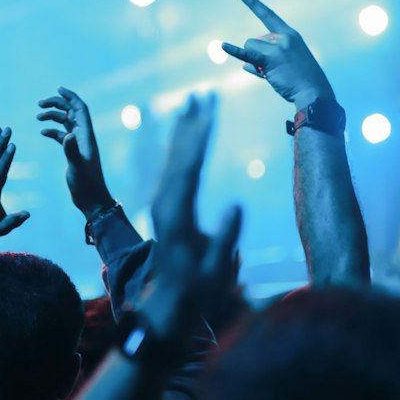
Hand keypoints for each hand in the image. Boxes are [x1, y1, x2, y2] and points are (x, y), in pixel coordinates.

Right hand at [36, 87, 113, 219]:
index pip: (80, 109)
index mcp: (86, 136)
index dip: (71, 97)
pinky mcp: (72, 152)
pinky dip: (52, 130)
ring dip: (52, 116)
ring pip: (65, 122)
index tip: (58, 88)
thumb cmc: (86, 184)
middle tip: (39, 104)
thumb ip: (71, 150)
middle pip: (71, 112)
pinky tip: (42, 132)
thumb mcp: (77, 167)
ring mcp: (77, 144)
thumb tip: (67, 135)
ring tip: (37, 116)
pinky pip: (61, 135)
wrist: (91, 199)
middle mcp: (83, 137)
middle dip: (57, 104)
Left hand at [138, 94, 242, 343]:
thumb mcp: (216, 269)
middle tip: (202, 93)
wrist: (168, 305)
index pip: (190, 166)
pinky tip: (186, 136)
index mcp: (177, 214)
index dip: (201, 136)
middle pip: (179, 155)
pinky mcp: (165, 207)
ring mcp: (163, 204)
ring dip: (185, 130)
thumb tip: (236, 204)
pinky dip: (181, 148)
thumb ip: (226, 238)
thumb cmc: (197, 291)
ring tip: (194, 103)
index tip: (210, 110)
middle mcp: (165, 203)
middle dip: (193, 123)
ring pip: (173, 159)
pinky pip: (173, 170)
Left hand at [221, 0, 333, 110]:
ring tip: (274, 74)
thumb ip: (264, 62)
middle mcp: (284, 37)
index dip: (253, 4)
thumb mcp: (285, 65)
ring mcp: (278, 46)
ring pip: (250, 48)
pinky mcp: (270, 58)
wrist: (313, 92)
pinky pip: (247, 53)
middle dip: (256, 57)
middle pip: (254, 41)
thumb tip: (243, 65)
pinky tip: (222, 46)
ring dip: (255, 63)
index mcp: (290, 35)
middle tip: (276, 71)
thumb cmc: (301, 81)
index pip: (268, 15)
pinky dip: (233, 50)